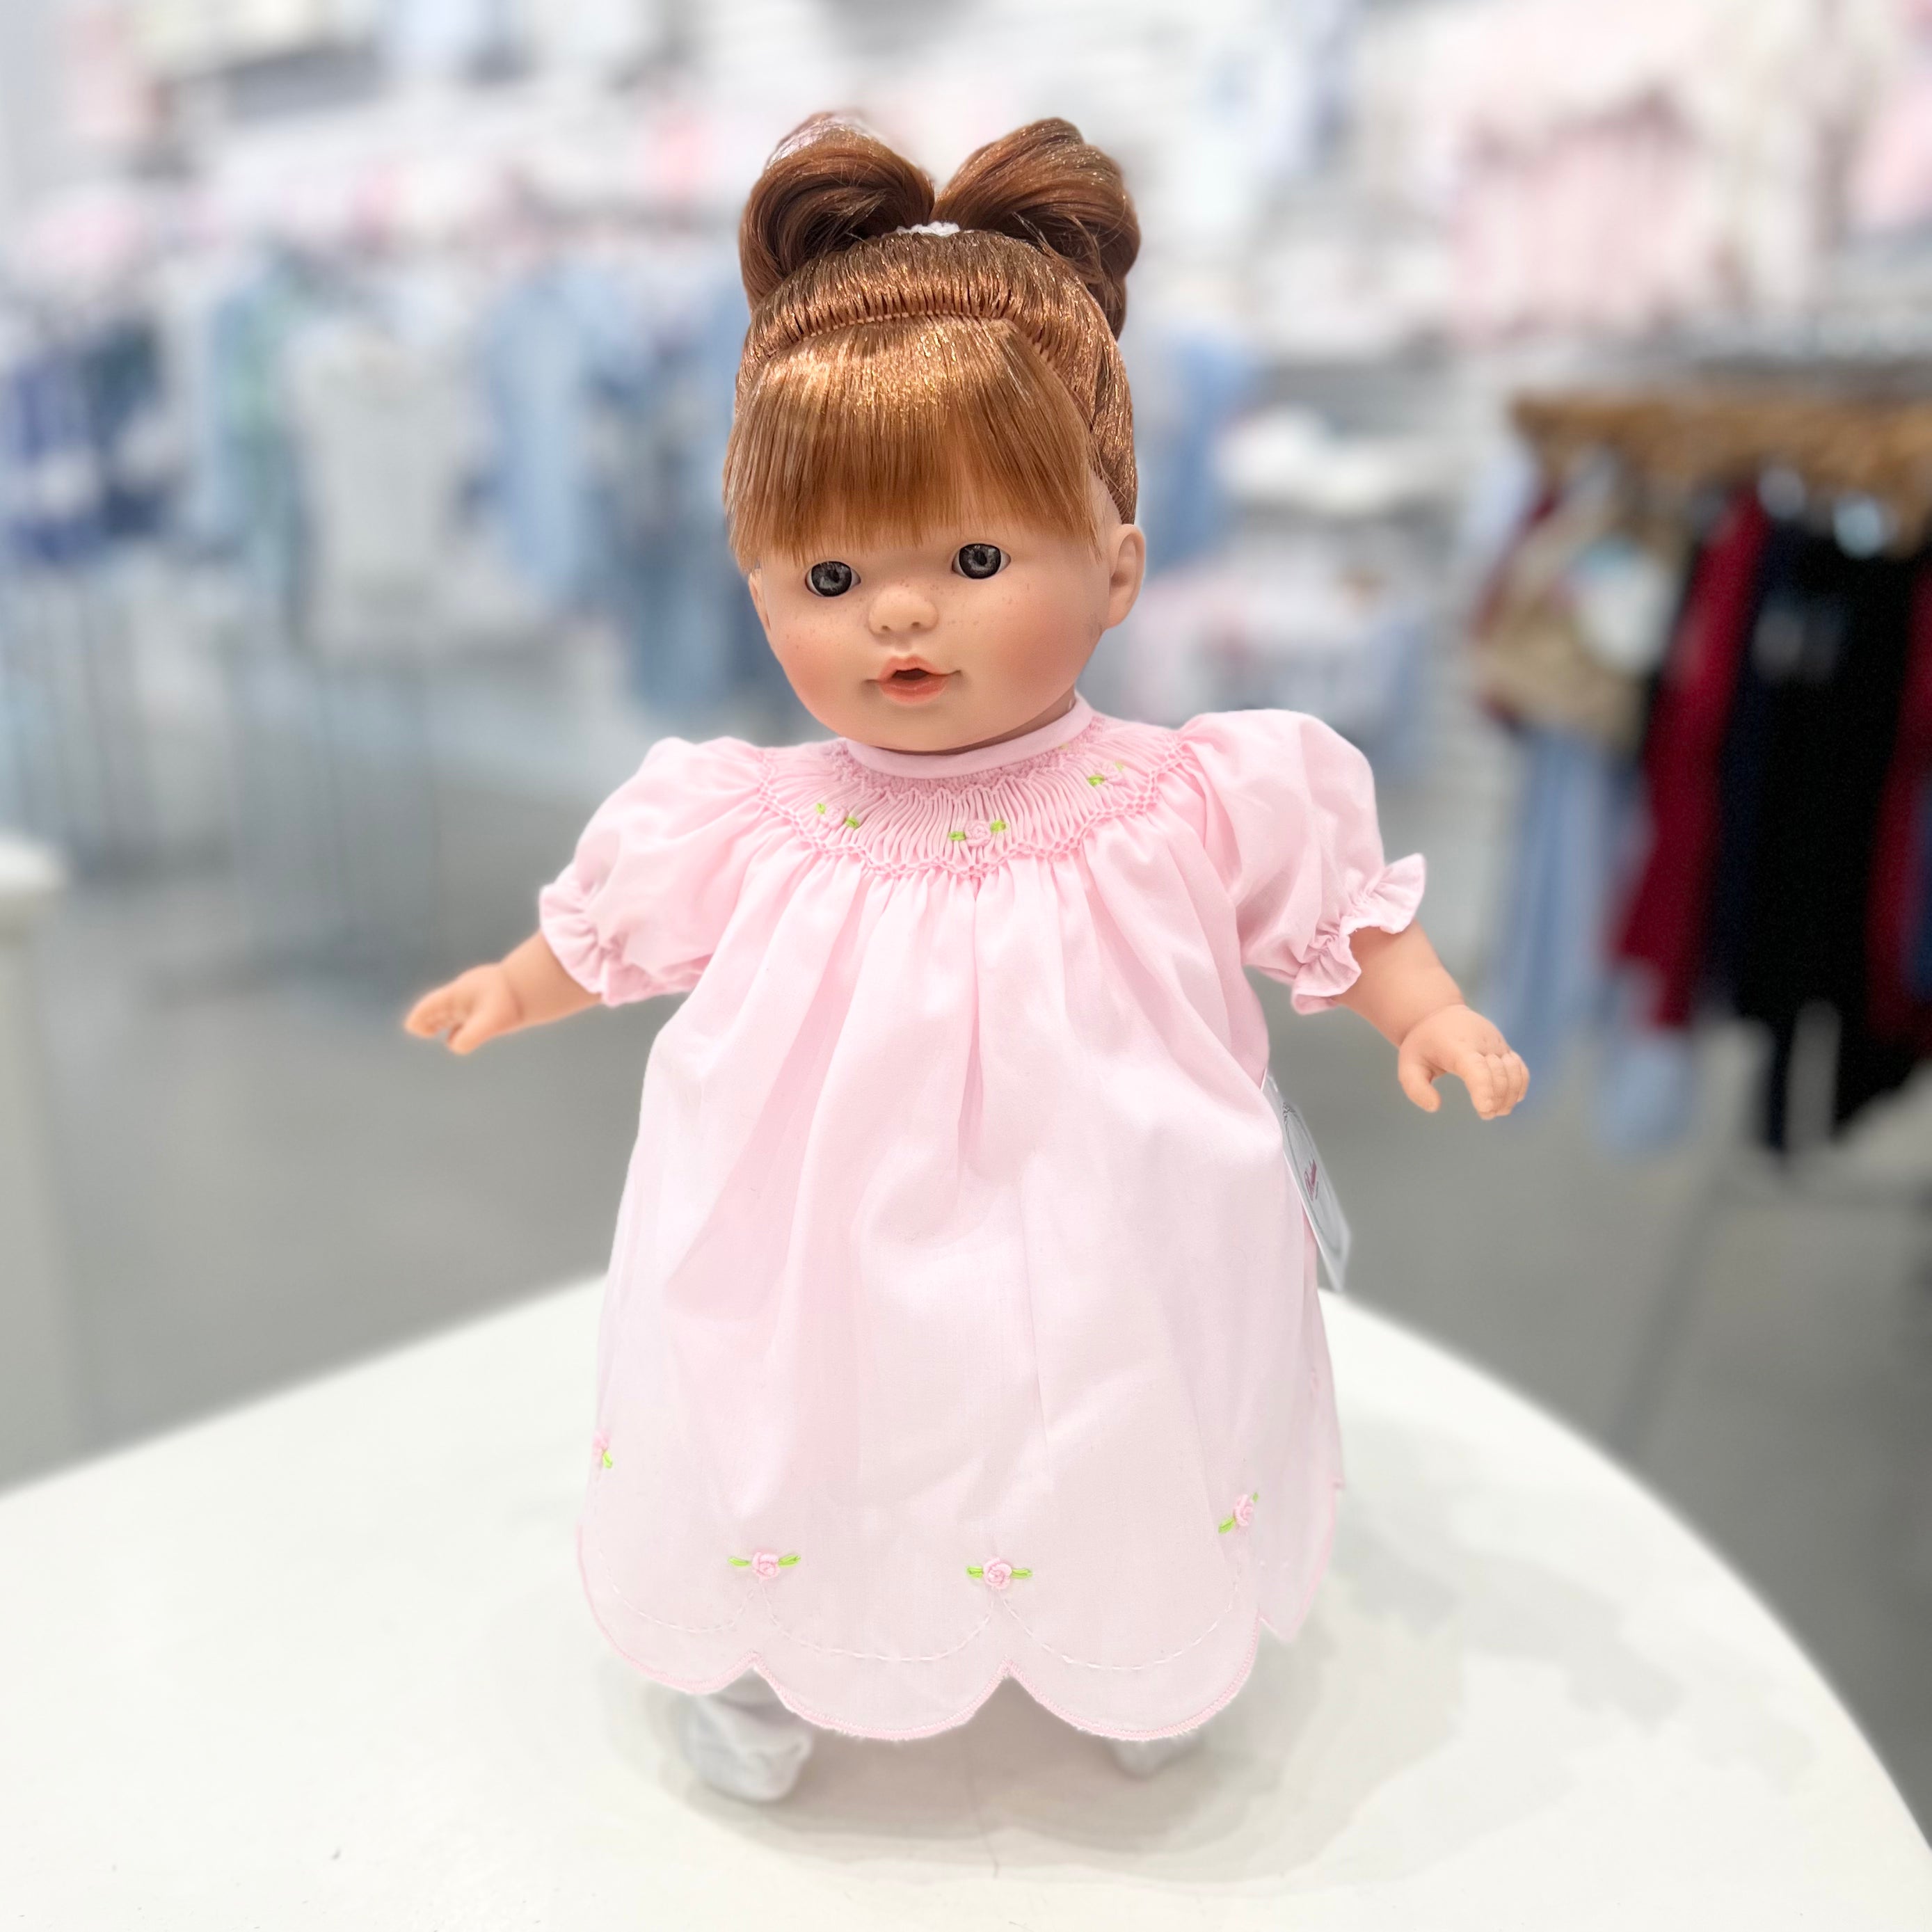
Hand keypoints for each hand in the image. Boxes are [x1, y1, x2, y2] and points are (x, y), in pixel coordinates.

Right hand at [404, 964, 523, 1055]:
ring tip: (431, 1029)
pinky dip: (460, 1023)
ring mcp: (478, 997)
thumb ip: (469, 1036)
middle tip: (418, 1029)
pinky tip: (460, 1031)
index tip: (412, 1028)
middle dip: (428, 1018)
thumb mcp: (490, 1022)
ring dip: (442, 1020)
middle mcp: (465, 994)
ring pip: (454, 1010)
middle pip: (440, 1007)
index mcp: (457, 995)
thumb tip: (455, 1047)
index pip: (430, 1005)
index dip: (419, 1017)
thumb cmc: (510, 1000)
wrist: (537, 982)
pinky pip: (469, 1013)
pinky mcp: (492, 1002)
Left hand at [1396, 1004, 1528, 1119]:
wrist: (1440, 1014)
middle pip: (1498, 1074)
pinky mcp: (1504, 1047)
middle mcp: (1481, 1043)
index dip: (1483, 1089)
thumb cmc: (1423, 1044)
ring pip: (1513, 1071)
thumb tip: (1435, 1107)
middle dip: (1496, 1098)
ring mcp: (1496, 1044)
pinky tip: (1511, 1100)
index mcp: (1456, 1047)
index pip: (1477, 1068)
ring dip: (1510, 1095)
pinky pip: (1519, 1067)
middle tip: (1486, 1114)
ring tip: (1498, 1111)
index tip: (1484, 1109)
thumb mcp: (1408, 1064)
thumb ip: (1416, 1088)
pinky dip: (1520, 1085)